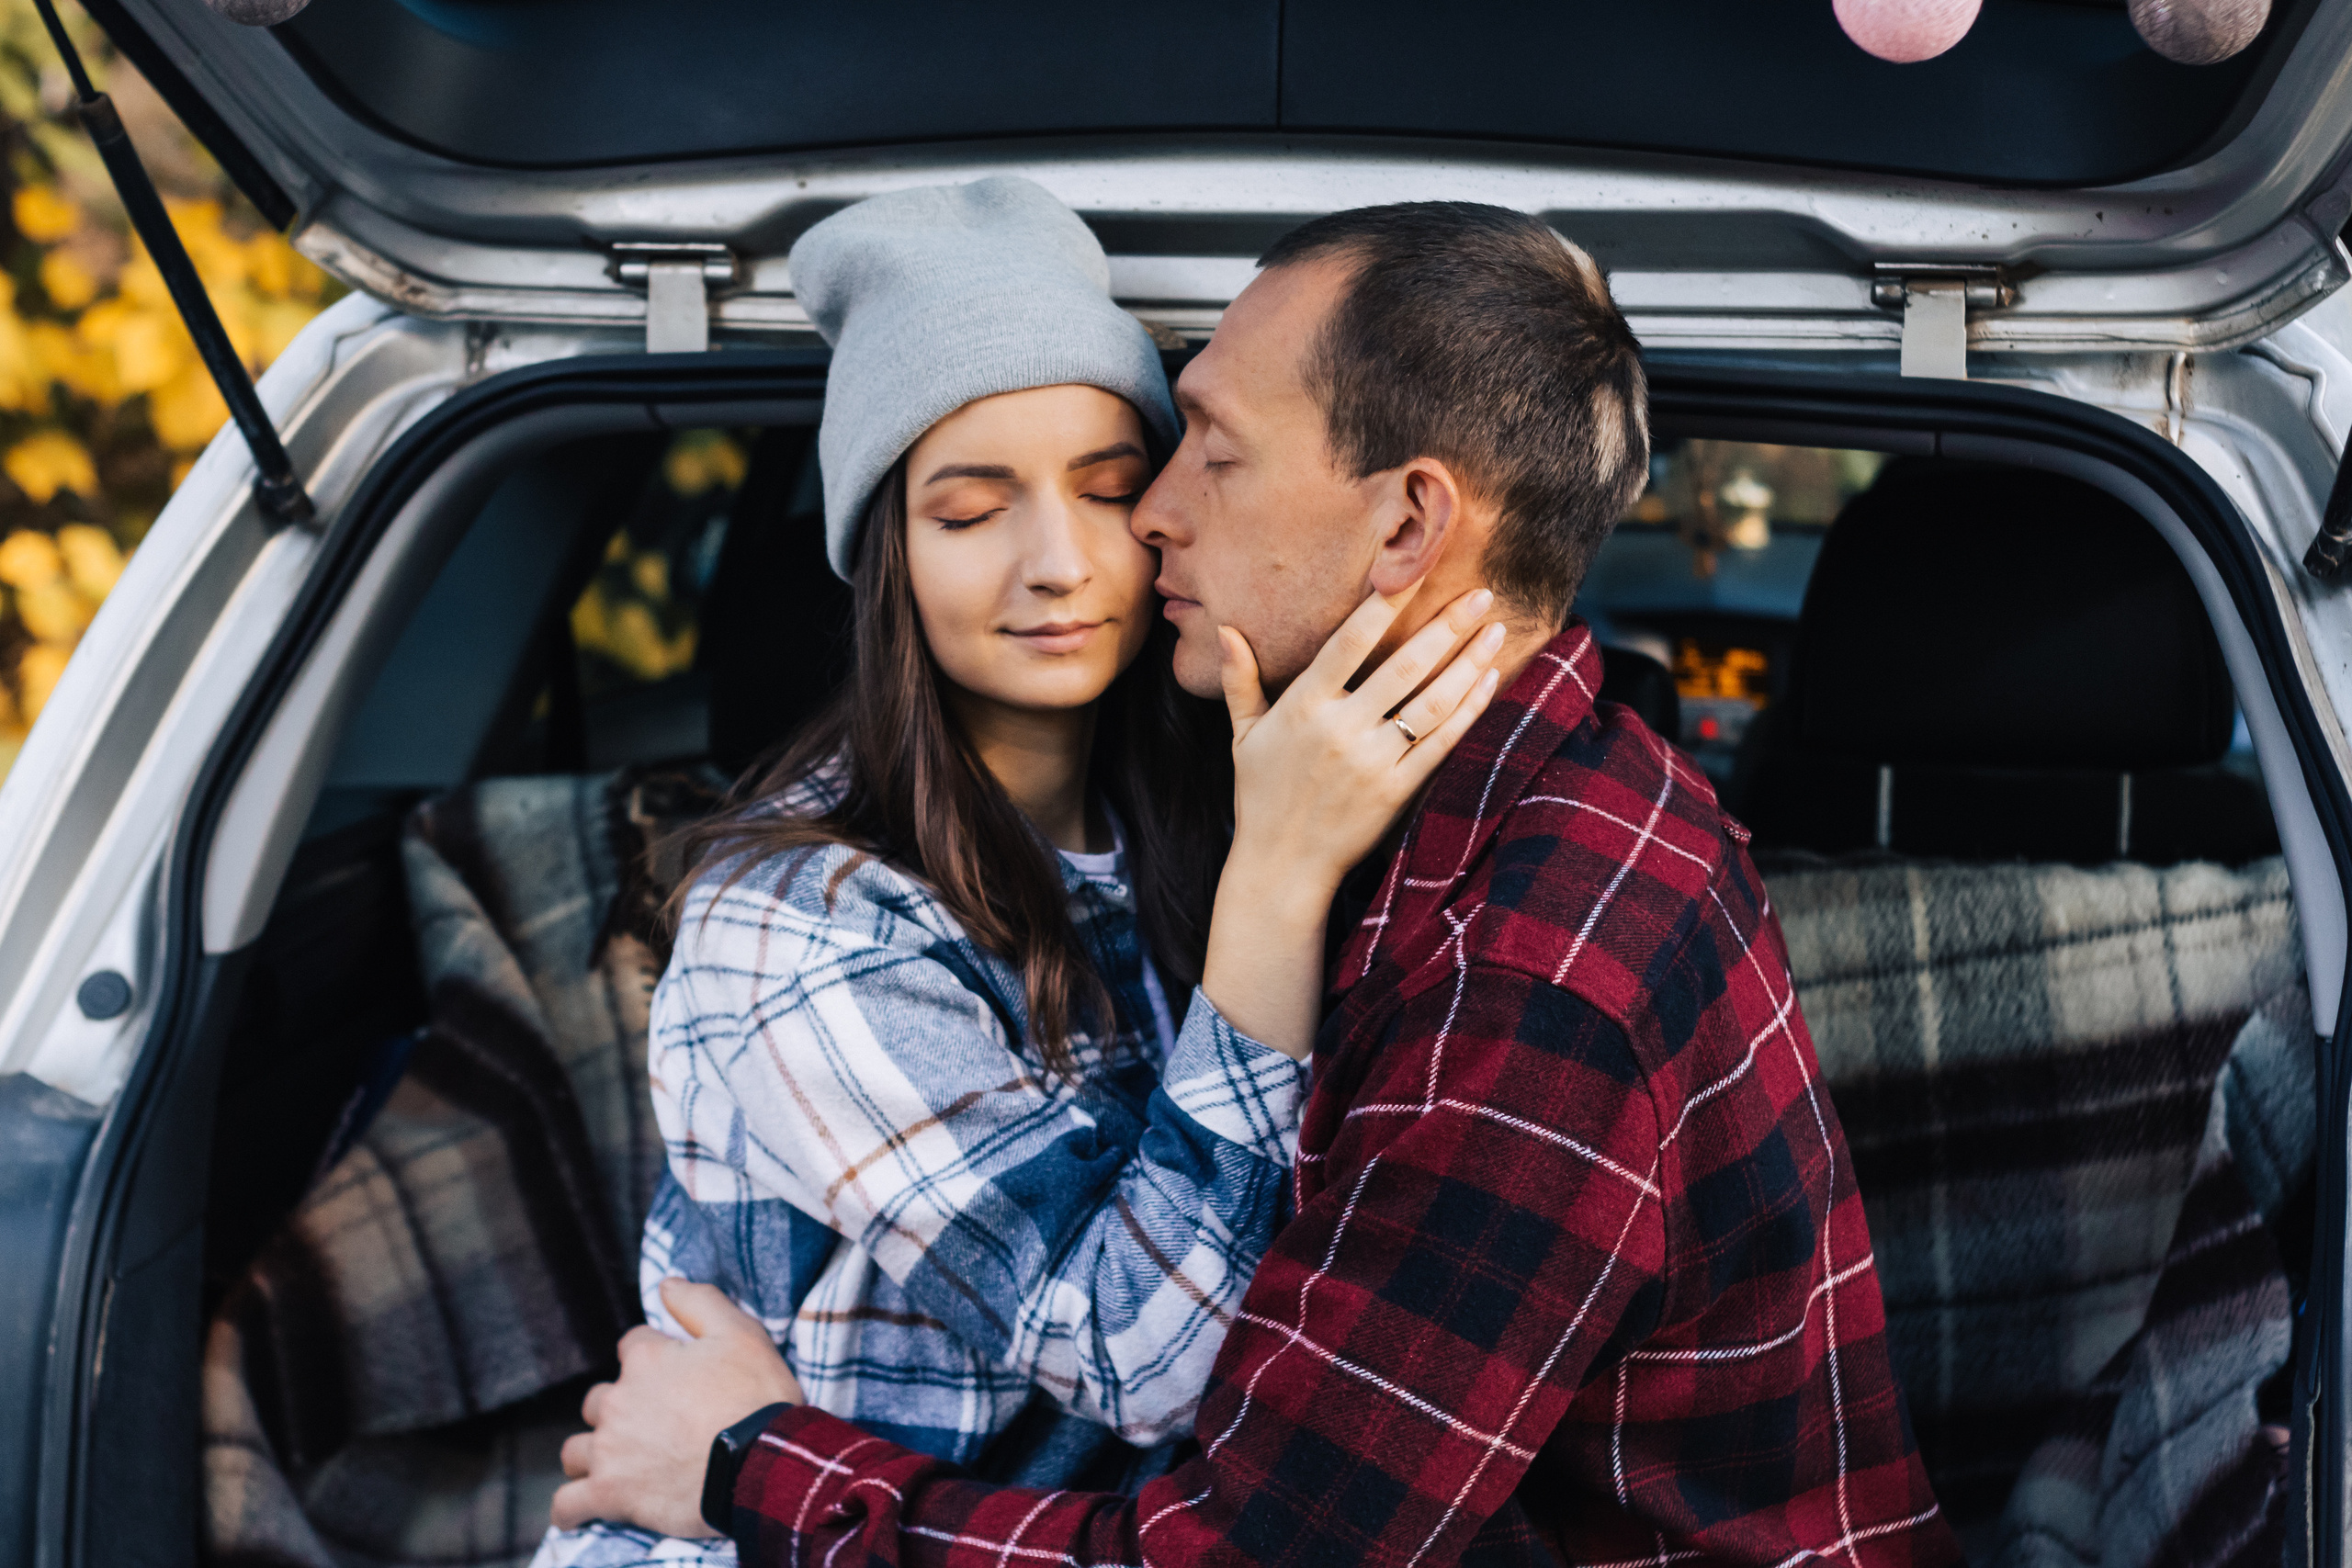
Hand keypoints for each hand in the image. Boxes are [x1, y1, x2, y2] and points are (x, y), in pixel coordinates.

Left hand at [549, 1279, 803, 1538]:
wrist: (763, 1464)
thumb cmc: (756, 1399)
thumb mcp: (743, 1334)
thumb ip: (699, 1301)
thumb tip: (665, 1282)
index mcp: (646, 1361)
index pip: (632, 1346)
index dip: (656, 1358)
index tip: (679, 1376)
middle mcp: (618, 1401)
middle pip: (600, 1399)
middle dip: (620, 1407)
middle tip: (657, 1425)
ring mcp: (609, 1450)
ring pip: (577, 1449)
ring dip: (593, 1453)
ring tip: (619, 1463)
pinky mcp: (609, 1494)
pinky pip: (568, 1504)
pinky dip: (571, 1508)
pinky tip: (579, 1509)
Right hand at [1196, 586, 1502, 1057]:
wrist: (1281, 867)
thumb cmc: (1261, 796)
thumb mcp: (1244, 736)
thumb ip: (1239, 681)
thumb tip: (1225, 630)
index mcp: (1303, 706)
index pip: (1350, 641)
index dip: (1385, 603)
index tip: (1414, 569)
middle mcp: (1341, 730)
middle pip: (1405, 666)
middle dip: (1448, 626)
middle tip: (1482, 592)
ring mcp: (1373, 762)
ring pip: (1432, 702)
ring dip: (1469, 662)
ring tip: (1495, 629)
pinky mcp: (1397, 791)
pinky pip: (1441, 743)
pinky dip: (1468, 709)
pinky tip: (1488, 680)